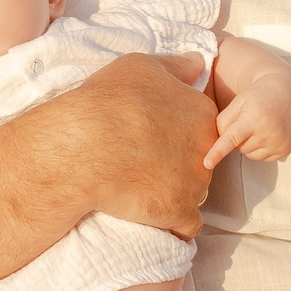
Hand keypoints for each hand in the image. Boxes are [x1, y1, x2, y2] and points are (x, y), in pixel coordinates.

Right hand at [55, 52, 217, 237]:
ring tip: (139, 189)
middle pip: (200, 160)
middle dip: (178, 163)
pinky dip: (173, 225)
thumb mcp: (141, 66)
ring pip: (193, 192)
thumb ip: (176, 66)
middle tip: (143, 163)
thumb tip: (198, 64)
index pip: (200, 127)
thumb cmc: (108, 101)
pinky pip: (187, 226)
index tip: (150, 138)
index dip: (175, 133)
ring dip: (174, 192)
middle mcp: (205, 148)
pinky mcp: (179, 212)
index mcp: (201, 113)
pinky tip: (155, 219)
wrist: (85, 146)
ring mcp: (196, 183)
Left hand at [206, 71, 290, 167]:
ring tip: (260, 125)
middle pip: (239, 148)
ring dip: (250, 144)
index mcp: (252, 118)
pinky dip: (262, 148)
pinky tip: (269, 132)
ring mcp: (279, 143)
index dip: (217, 152)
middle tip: (250, 119)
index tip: (206, 164)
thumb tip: (217, 146)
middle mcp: (267, 133)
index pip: (231, 139)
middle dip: (239, 137)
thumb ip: (222, 122)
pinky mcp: (286, 149)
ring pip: (251, 155)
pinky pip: (264, 158)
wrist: (286, 92)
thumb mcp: (237, 103)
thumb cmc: (255, 97)